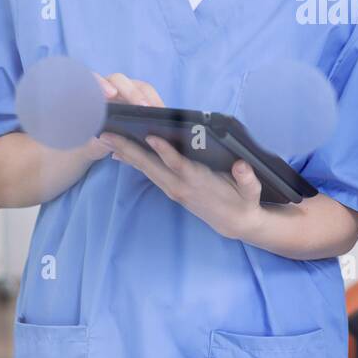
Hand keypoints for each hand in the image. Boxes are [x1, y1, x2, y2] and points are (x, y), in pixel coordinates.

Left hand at [95, 72, 264, 239]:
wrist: (236, 223)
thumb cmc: (244, 202)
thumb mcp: (251, 192)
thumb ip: (247, 179)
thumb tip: (242, 166)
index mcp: (199, 183)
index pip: (179, 165)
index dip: (165, 152)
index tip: (151, 136)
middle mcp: (181, 186)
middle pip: (151, 166)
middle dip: (129, 150)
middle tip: (107, 134)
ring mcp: (173, 189)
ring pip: (146, 169)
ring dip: (125, 154)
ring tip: (106, 138)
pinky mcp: (171, 189)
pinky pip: (148, 173)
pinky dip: (133, 162)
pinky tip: (119, 153)